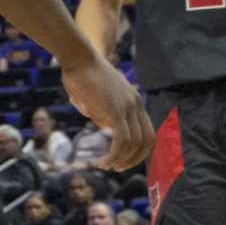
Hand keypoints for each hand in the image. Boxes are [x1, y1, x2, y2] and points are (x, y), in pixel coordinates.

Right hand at [60, 51, 151, 170]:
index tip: (122, 158)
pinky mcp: (116, 110)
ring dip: (122, 160)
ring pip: (135, 143)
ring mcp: (128, 107)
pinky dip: (115, 155)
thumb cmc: (80, 72)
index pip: (147, 131)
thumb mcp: (94, 94)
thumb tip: (95, 118)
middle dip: (134, 158)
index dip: (138, 149)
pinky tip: (103, 161)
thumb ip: (99, 107)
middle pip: (148, 140)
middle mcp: (136, 104)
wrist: (78, 57)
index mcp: (134, 100)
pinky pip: (122, 140)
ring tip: (106, 166)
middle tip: (117, 167)